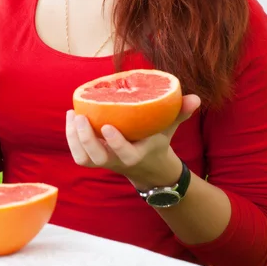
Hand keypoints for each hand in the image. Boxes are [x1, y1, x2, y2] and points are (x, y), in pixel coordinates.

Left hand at [66, 94, 200, 188]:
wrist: (147, 167)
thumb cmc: (157, 141)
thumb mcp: (170, 127)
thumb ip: (180, 112)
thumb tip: (195, 98)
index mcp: (137, 155)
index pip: (126, 155)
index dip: (116, 143)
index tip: (108, 125)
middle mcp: (118, 161)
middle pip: (98, 158)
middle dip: (87, 140)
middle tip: (81, 117)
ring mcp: (104, 162)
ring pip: (84, 158)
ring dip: (74, 138)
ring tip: (73, 114)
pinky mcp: (94, 159)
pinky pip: (78, 154)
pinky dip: (71, 138)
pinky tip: (71, 115)